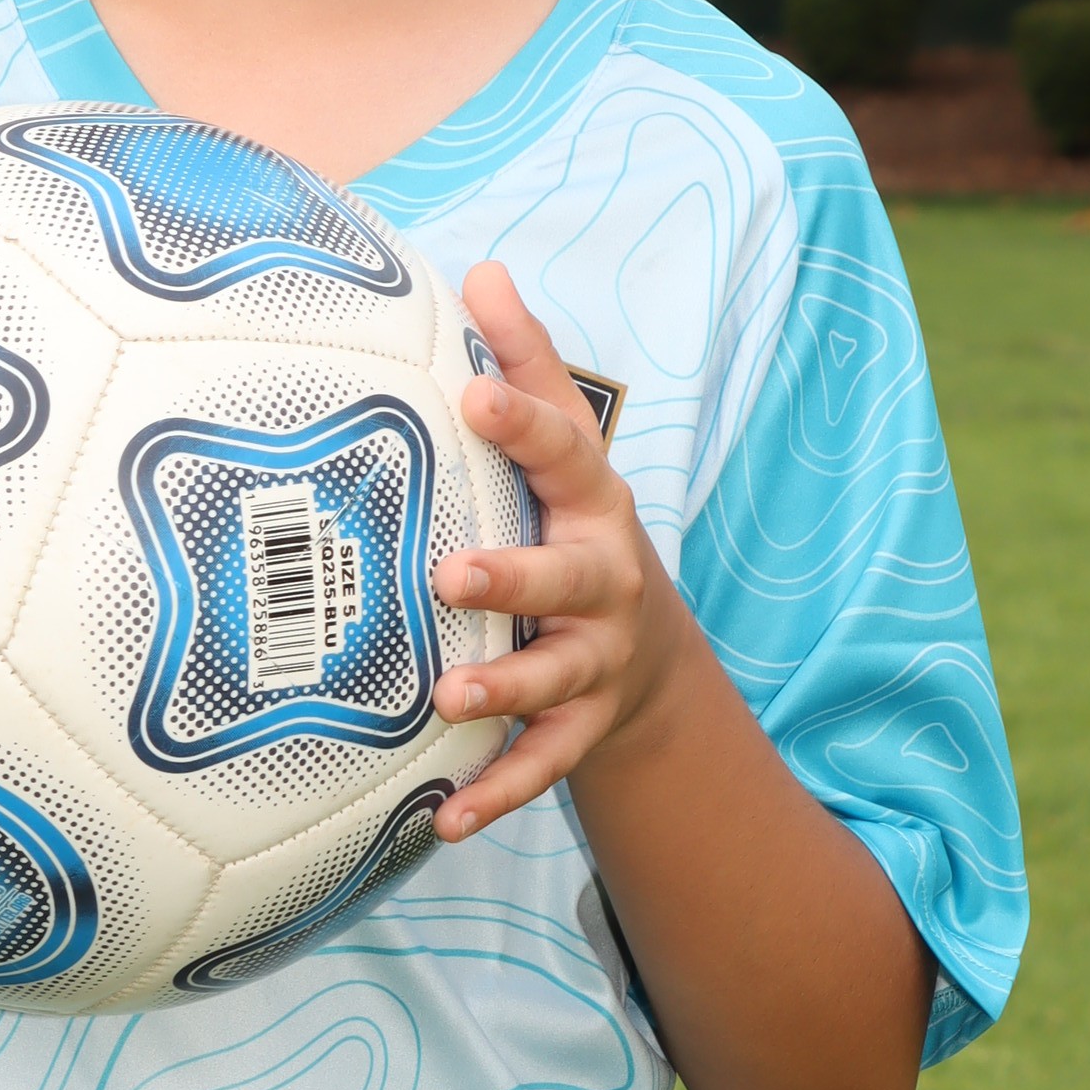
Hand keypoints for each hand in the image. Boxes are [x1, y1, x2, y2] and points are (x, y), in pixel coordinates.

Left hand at [432, 264, 688, 839]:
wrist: (646, 653)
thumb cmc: (572, 527)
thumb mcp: (562, 452)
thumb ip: (522, 365)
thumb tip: (478, 268)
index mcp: (590, 503)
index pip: (563, 453)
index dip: (521, 421)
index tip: (470, 396)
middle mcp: (603, 582)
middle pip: (567, 578)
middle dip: (513, 578)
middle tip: (450, 575)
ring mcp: (596, 661)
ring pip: (554, 680)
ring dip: (502, 692)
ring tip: (446, 700)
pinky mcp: (582, 729)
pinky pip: (540, 766)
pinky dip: (496, 795)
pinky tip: (443, 821)